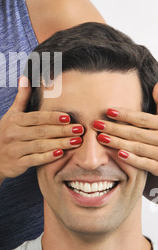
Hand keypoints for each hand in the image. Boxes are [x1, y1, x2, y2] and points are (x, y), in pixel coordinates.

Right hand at [0, 76, 82, 180]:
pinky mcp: (17, 164)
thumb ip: (21, 98)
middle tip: (79, 129)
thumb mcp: (10, 115)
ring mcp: (15, 149)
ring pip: (40, 146)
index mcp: (14, 120)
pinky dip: (48, 157)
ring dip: (59, 143)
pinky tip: (60, 154)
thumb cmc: (4, 134)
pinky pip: (35, 160)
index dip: (52, 117)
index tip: (68, 117)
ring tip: (76, 141)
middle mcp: (13, 134)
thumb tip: (25, 77)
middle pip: (41, 131)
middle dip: (62, 130)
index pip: (36, 117)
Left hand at [93, 83, 157, 199]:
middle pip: (136, 133)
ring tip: (101, 137)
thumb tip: (156, 86)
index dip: (126, 115)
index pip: (142, 119)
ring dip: (118, 142)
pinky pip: (147, 164)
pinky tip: (119, 154)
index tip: (108, 111)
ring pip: (138, 147)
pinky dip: (133, 159)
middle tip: (96, 124)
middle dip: (115, 128)